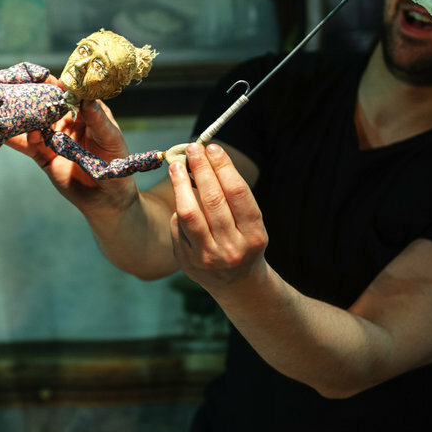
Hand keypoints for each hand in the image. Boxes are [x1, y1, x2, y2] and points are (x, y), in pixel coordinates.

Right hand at [6, 95, 137, 213]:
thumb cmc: (116, 165)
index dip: (55, 83)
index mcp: (85, 112)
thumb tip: (86, 97)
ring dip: (21, 116)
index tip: (41, 76)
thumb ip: (98, 119)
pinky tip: (8, 133)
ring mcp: (53, 138)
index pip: (68, 92)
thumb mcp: (111, 139)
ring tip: (9, 109)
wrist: (107, 198)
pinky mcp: (43, 156)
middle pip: (46, 104)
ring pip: (33, 123)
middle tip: (16, 88)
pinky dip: (17, 139)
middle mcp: (67, 121)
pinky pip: (28, 145)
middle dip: (31, 96)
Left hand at [168, 142, 268, 290]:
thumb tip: (207, 159)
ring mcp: (208, 258)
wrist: (237, 284)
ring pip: (189, 214)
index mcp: (254, 235)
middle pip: (212, 200)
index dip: (222, 166)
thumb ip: (232, 197)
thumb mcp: (251, 223)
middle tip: (193, 148)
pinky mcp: (187, 262)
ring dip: (181, 185)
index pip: (237, 193)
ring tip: (176, 166)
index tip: (212, 147)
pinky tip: (180, 198)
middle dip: (201, 169)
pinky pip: (177, 228)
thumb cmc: (244, 242)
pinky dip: (178, 210)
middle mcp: (232, 248)